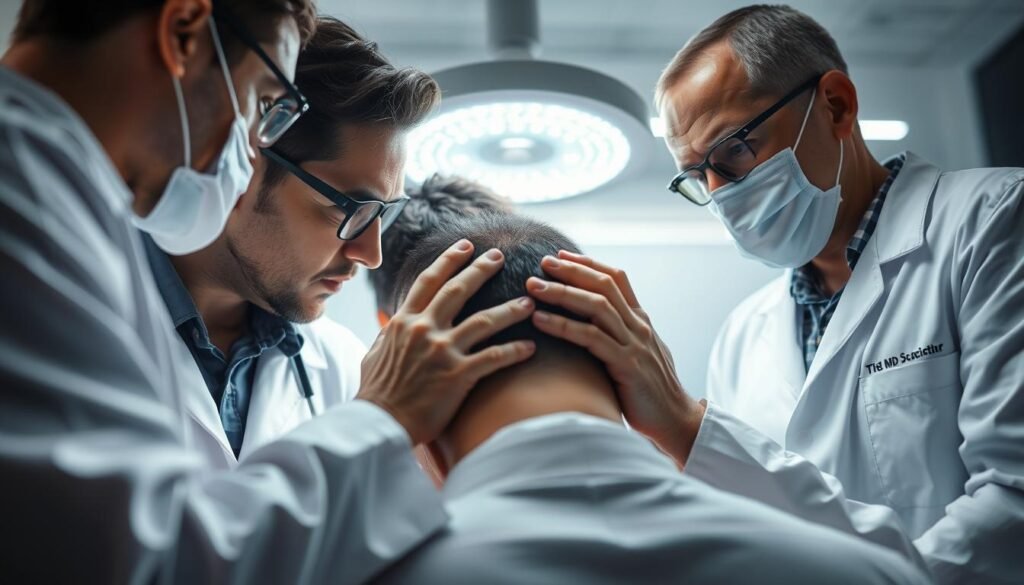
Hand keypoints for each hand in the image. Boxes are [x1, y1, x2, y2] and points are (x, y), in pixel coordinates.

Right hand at [358, 240, 535, 444]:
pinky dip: (513, 351)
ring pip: (483, 321)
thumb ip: (388, 333)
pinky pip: (493, 358)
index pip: (429, 281)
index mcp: (403, 321)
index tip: (465, 245)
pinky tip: (530, 347)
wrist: (379, 423)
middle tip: (499, 255)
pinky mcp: (457, 375)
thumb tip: (391, 318)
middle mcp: (424, 329)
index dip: (449, 260)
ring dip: (509, 309)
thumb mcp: (374, 354)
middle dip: (481, 270)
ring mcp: (442, 351)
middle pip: (458, 290)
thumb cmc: (376, 393)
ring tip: (528, 302)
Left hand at [526, 250, 705, 463]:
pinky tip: (540, 320)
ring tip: (533, 287)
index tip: (561, 255)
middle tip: (542, 263)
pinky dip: (563, 325)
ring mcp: (634, 344)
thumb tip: (591, 326)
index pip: (616, 278)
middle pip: (603, 285)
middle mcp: (638, 326)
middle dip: (571, 271)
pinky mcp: (626, 365)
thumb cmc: (649, 391)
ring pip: (596, 306)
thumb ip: (618, 337)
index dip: (588, 264)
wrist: (675, 420)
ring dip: (561, 293)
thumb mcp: (636, 354)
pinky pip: (590, 338)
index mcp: (640, 320)